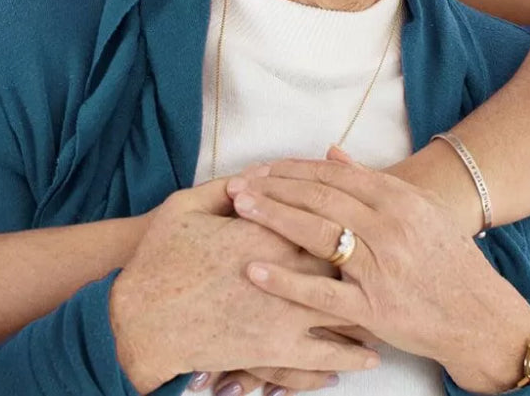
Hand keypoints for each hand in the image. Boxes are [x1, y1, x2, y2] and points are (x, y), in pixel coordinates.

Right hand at [109, 177, 379, 393]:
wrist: (140, 319)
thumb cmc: (159, 259)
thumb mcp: (184, 207)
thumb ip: (221, 188)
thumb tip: (250, 174)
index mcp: (263, 231)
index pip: (318, 214)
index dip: (338, 212)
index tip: (356, 211)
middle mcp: (284, 270)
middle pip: (340, 258)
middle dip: (363, 256)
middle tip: (388, 256)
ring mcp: (284, 313)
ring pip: (344, 309)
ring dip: (367, 308)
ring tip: (389, 307)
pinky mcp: (276, 350)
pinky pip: (328, 355)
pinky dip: (351, 356)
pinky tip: (366, 354)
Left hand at [227, 158, 529, 393]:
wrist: (480, 316)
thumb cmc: (445, 257)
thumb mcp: (418, 207)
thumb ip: (371, 178)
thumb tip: (329, 151)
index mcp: (396, 199)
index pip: (331, 175)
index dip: (290, 169)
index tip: (259, 168)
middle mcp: (387, 227)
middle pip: (318, 198)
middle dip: (272, 187)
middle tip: (236, 184)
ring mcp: (379, 268)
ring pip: (316, 235)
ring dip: (273, 218)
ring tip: (240, 208)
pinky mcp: (373, 309)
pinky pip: (322, 294)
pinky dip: (287, 282)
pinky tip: (255, 270)